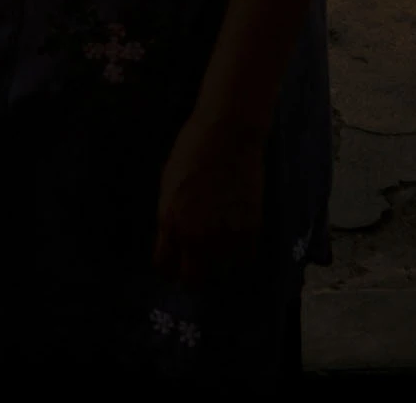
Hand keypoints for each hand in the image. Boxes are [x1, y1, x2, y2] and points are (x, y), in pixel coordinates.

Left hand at [153, 115, 265, 289]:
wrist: (228, 134)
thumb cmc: (191, 150)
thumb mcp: (168, 184)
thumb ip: (170, 216)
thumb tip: (173, 237)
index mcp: (170, 223)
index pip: (165, 267)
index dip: (169, 267)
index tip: (175, 264)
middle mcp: (195, 237)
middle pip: (192, 280)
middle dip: (192, 274)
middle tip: (198, 263)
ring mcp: (224, 237)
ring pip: (221, 273)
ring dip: (219, 265)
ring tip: (220, 249)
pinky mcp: (250, 230)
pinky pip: (245, 259)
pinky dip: (241, 254)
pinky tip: (237, 241)